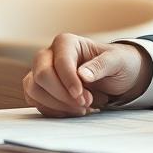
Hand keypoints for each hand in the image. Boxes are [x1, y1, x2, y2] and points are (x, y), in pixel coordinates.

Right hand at [22, 33, 150, 117]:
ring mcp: (41, 72)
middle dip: (62, 95)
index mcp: (67, 42)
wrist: (115, 77)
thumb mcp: (117, 61)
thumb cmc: (116, 64)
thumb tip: (82, 74)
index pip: (60, 62)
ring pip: (34, 91)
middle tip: (86, 103)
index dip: (69, 82)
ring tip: (83, 108)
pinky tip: (74, 110)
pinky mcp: (40, 89)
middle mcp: (49, 55)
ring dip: (58, 105)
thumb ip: (101, 65)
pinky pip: (36, 103)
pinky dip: (54, 111)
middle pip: (41, 76)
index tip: (83, 97)